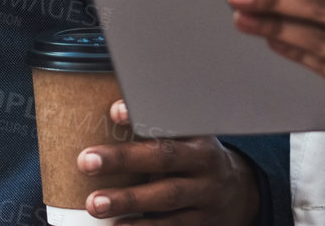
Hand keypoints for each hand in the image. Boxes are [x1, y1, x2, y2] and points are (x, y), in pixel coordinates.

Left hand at [77, 98, 261, 222]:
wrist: (236, 196)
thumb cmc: (194, 162)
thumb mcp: (187, 140)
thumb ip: (157, 131)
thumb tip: (109, 116)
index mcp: (197, 134)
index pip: (170, 120)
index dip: (144, 114)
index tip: (115, 111)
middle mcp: (204, 162)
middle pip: (165, 158)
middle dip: (124, 159)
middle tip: (87, 161)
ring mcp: (204, 194)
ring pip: (166, 196)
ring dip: (128, 199)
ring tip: (95, 203)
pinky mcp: (200, 222)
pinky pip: (170, 225)